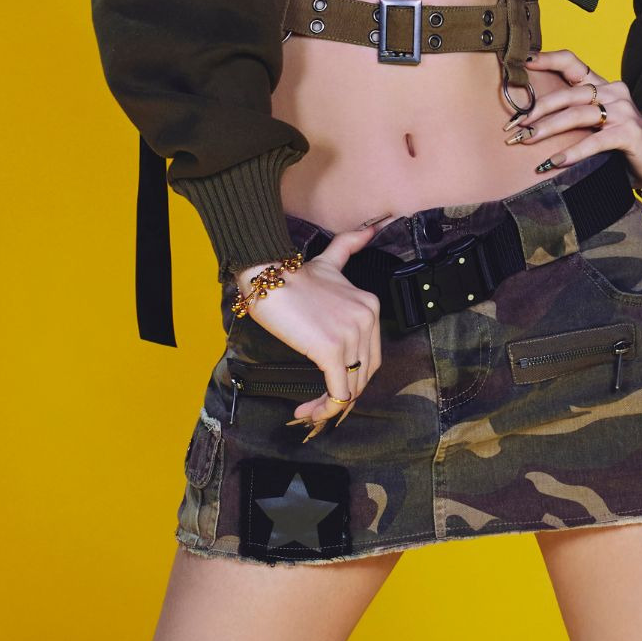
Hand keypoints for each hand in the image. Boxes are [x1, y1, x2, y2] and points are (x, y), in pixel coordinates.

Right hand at [234, 214, 395, 439]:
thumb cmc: (293, 273)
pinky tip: (304, 411)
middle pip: (363, 375)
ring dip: (329, 407)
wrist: (268, 274)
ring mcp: (352, 335)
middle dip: (343, 395)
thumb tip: (372, 227)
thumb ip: (351, 246)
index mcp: (370, 306)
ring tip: (307, 412)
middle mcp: (367, 320)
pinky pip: (337, 392)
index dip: (352, 377)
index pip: (371, 356)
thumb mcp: (330, 260)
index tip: (328, 386)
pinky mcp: (332, 350)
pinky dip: (324, 409)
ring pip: (350, 388)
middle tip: (317, 405)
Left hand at [502, 49, 641, 190]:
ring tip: (526, 140)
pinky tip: (554, 161)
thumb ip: (574, 114)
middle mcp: (612, 91)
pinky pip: (595, 141)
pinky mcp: (629, 133)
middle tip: (513, 126)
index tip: (522, 63)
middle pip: (568, 93)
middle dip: (537, 109)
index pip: (572, 62)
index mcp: (602, 85)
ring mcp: (623, 111)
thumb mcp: (597, 122)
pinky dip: (573, 151)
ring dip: (548, 128)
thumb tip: (529, 120)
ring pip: (577, 114)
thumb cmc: (622, 142)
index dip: (547, 59)